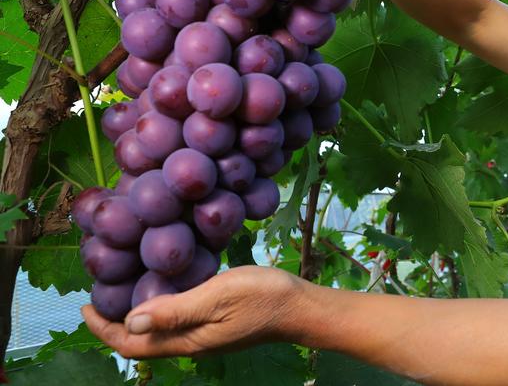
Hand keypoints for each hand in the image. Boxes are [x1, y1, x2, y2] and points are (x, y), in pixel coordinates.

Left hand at [82, 266, 303, 358]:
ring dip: (136, 315)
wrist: (300, 308)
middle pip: (140, 341)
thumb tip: (131, 321)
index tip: (85, 304)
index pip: (131, 344)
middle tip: (99, 292)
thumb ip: (175, 311)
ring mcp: (203, 335)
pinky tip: (164, 284)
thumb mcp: (217, 297)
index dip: (103, 328)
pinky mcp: (215, 324)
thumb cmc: (262, 298)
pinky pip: (176, 321)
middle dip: (114, 322)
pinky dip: (159, 307)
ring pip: (157, 332)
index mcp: (186, 341)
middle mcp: (190, 343)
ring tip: (125, 286)